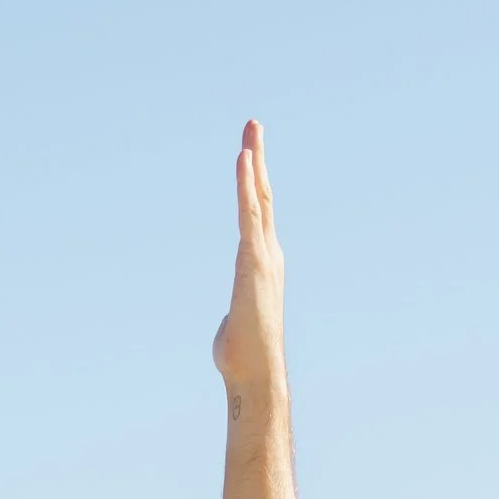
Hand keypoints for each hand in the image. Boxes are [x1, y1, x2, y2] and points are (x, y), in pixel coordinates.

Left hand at [211, 120, 284, 402]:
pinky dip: (245, 185)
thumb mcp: (234, 324)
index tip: (248, 155)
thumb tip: (230, 326)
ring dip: (254, 161)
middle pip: (262, 195)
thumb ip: (234, 312)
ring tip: (251, 129)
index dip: (253, 183)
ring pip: (258, 198)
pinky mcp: (254, 260)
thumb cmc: (242, 356)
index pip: (257, 215)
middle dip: (258, 159)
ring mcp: (264, 255)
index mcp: (262, 263)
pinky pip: (249, 214)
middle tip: (253, 125)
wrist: (254, 372)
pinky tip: (242, 159)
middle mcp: (268, 253)